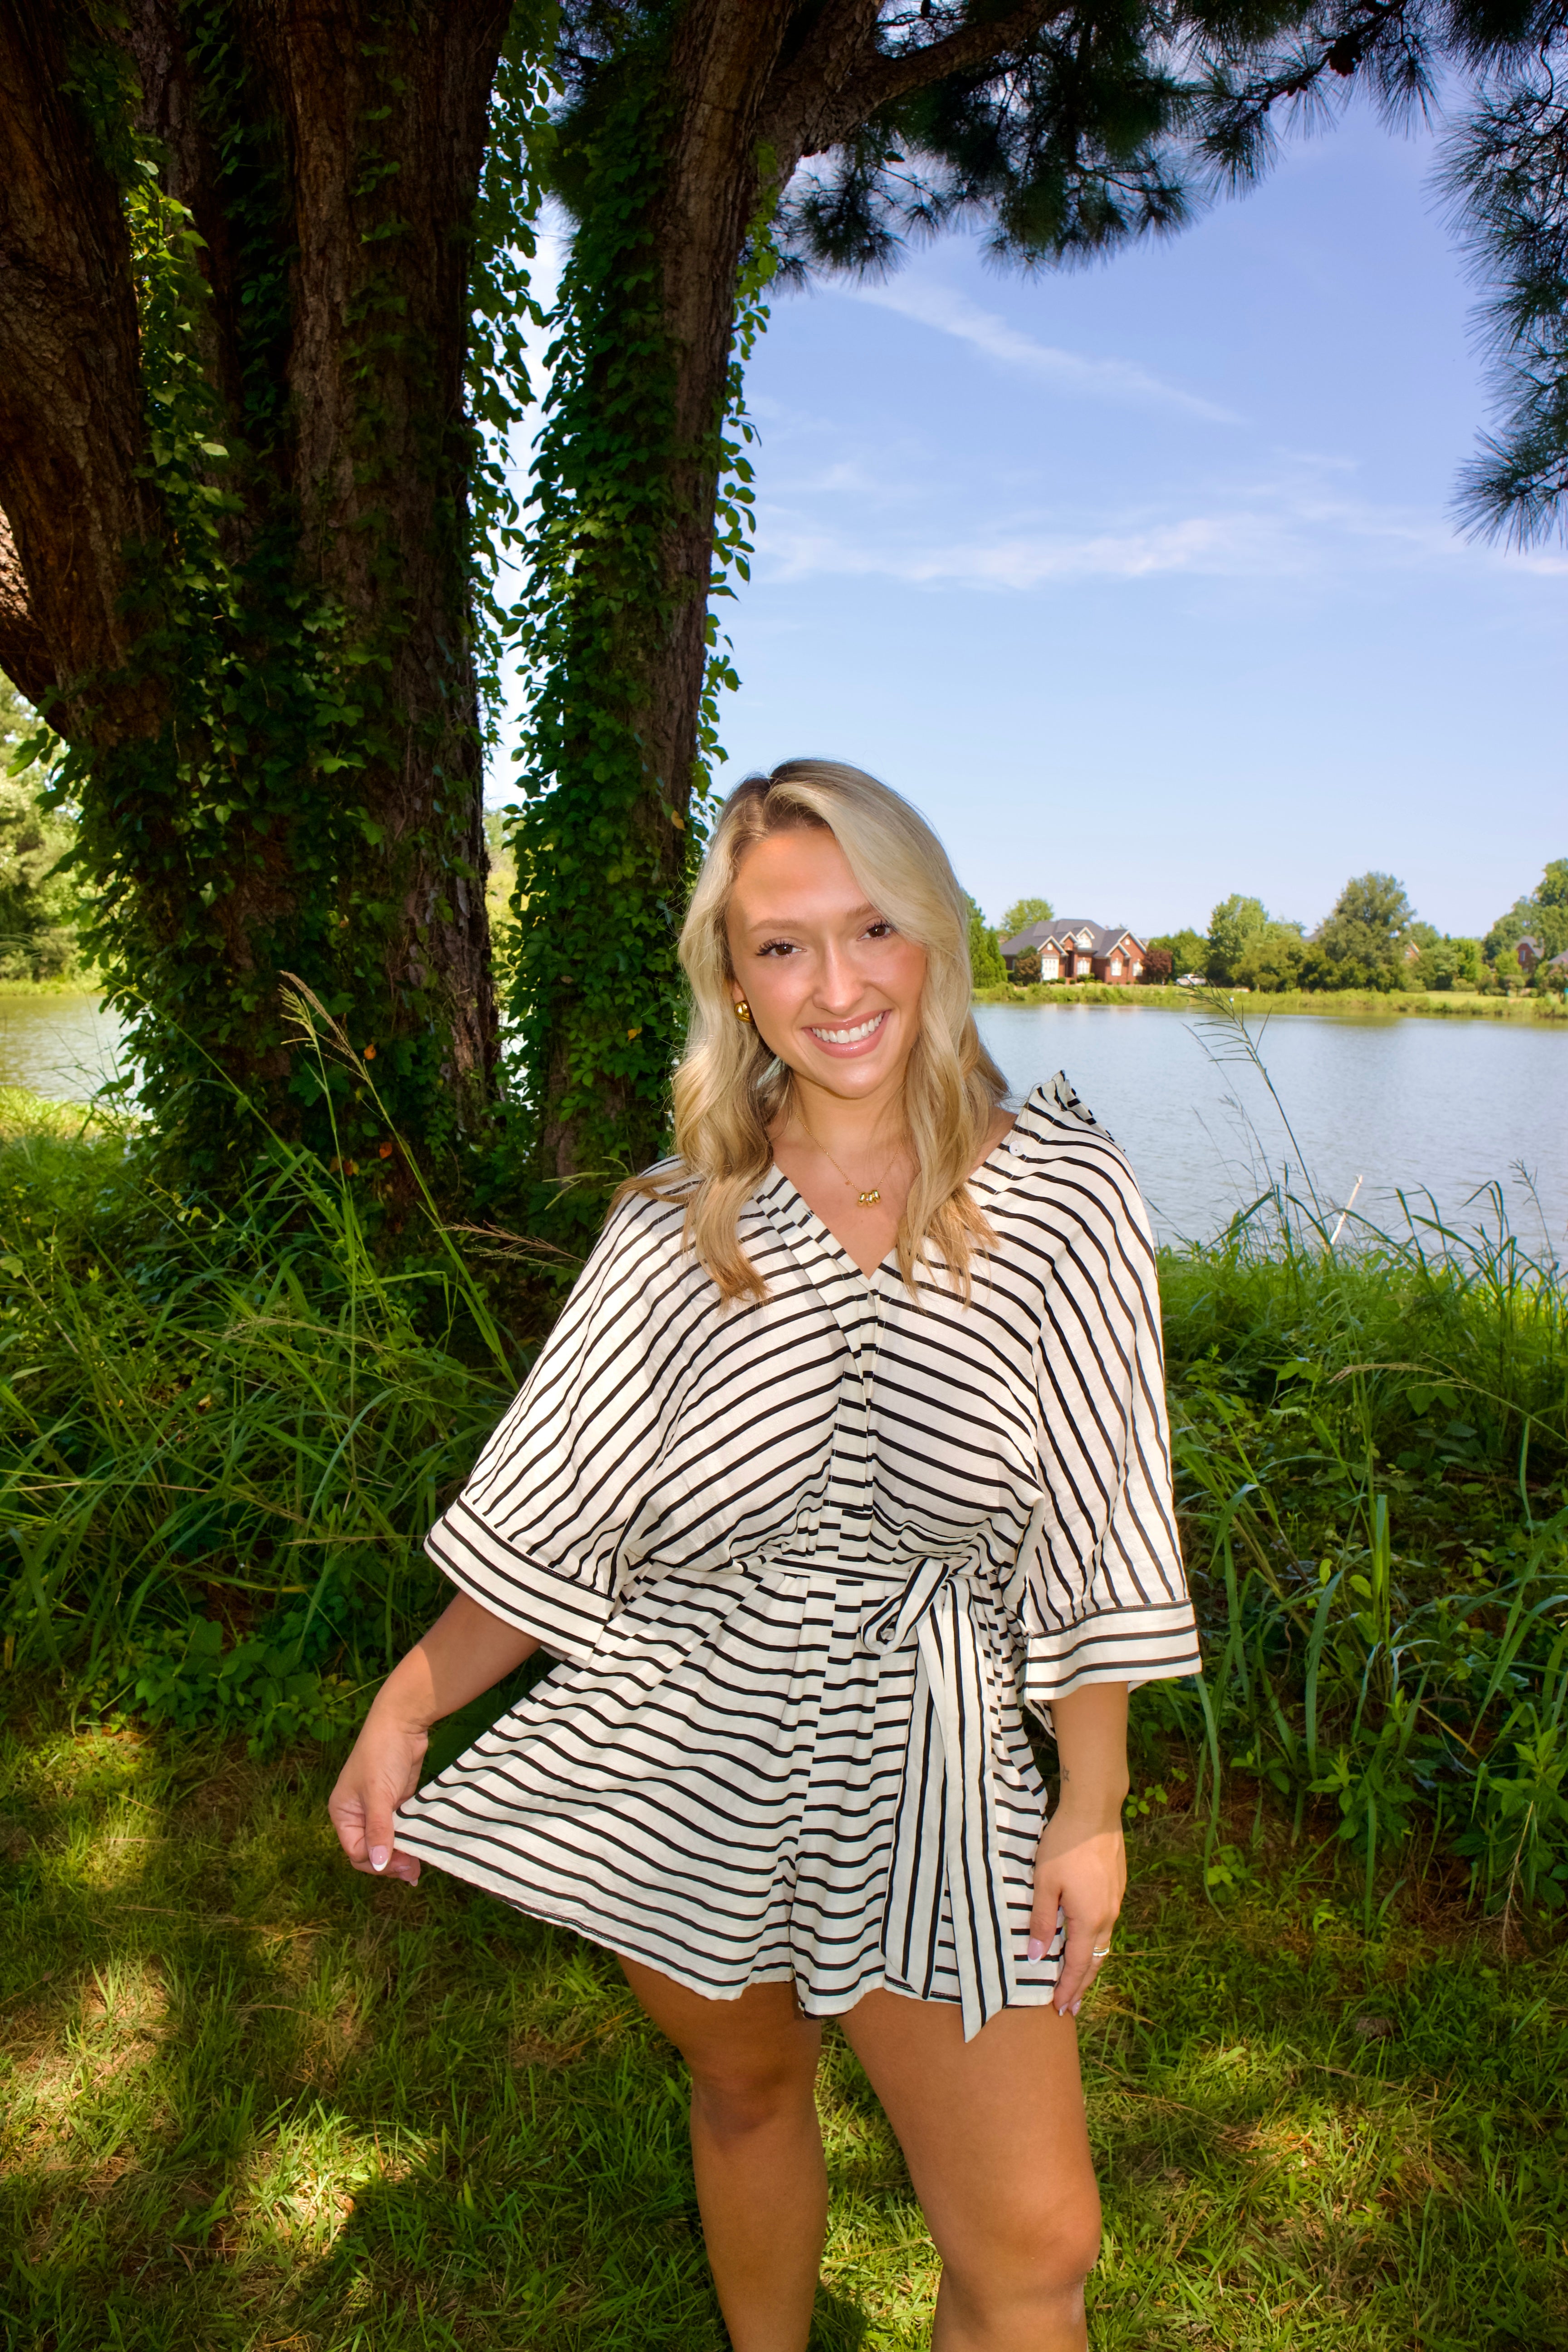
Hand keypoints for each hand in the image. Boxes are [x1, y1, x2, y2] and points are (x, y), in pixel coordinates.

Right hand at [327, 1702, 430, 1885]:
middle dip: (389, 1862)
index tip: (402, 1864)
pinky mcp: (397, 1802)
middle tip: (412, 1871)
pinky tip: (421, 1848)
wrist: (403, 1721)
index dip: (377, 1862)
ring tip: (418, 1868)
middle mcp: (358, 1814)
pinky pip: (401, 1828)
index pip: (356, 1852)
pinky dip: (409, 1839)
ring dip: (402, 1854)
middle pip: (371, 1850)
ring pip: (388, 1842)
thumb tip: (377, 1864)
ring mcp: (378, 1808)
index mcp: (343, 1813)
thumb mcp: (378, 1794)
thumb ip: (378, 1829)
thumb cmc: (382, 1753)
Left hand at [1027, 1800, 1126, 2017]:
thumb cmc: (1064, 1845)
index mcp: (1089, 1920)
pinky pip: (1106, 1925)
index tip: (1059, 2009)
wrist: (1095, 1811)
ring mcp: (1115, 1902)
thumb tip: (1035, 1957)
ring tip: (1078, 1981)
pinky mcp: (1116, 1887)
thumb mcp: (1044, 1883)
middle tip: (1071, 2008)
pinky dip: (1094, 1942)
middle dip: (1081, 1986)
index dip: (1068, 1989)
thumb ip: (1041, 1921)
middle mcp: (1107, 1917)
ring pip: (1102, 1943)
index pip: (1078, 1966)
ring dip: (1090, 1965)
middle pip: (1095, 1961)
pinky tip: (1086, 1941)